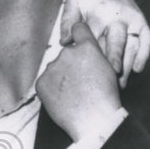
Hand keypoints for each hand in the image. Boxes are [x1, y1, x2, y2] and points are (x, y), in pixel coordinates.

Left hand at [37, 22, 122, 142]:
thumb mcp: (108, 69)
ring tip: (73, 94)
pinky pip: (45, 82)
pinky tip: (63, 99)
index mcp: (87, 47)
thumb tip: (86, 52)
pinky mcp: (41, 82)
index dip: (78, 34)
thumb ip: (94, 55)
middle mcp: (68, 52)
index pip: (78, 28)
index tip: (76, 39)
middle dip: (70, 63)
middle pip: (65, 53)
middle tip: (79, 82)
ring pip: (55, 68)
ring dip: (60, 77)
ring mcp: (52, 67)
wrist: (94, 121)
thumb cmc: (106, 98)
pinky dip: (51, 89)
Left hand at [62, 0, 149, 87]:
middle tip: (110, 83)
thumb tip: (64, 43)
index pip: (95, 39)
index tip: (87, 75)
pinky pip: (146, 40)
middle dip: (114, 64)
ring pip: (131, 46)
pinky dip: (144, 55)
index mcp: (100, 12)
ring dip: (127, 66)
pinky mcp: (142, 22)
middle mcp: (119, 17)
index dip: (91, 58)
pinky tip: (138, 70)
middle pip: (117, 45)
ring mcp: (133, 20)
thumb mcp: (73, 1)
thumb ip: (68, 21)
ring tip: (121, 85)